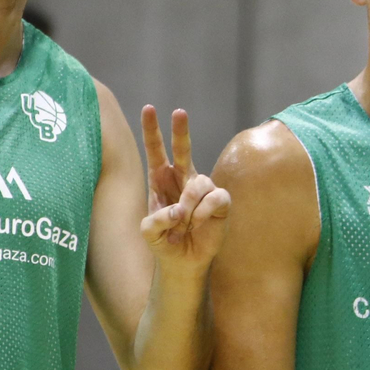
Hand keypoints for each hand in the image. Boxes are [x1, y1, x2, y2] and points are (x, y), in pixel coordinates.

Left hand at [138, 105, 230, 272]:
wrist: (184, 261)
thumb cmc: (164, 242)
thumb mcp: (149, 233)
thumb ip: (156, 220)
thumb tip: (178, 210)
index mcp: (160, 180)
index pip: (155, 150)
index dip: (152, 130)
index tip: (148, 108)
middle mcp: (182, 179)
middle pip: (182, 149)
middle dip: (181, 130)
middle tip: (179, 111)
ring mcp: (203, 189)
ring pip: (197, 183)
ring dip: (189, 206)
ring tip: (185, 224)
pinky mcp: (220, 201)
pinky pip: (215, 198)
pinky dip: (204, 212)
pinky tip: (199, 223)